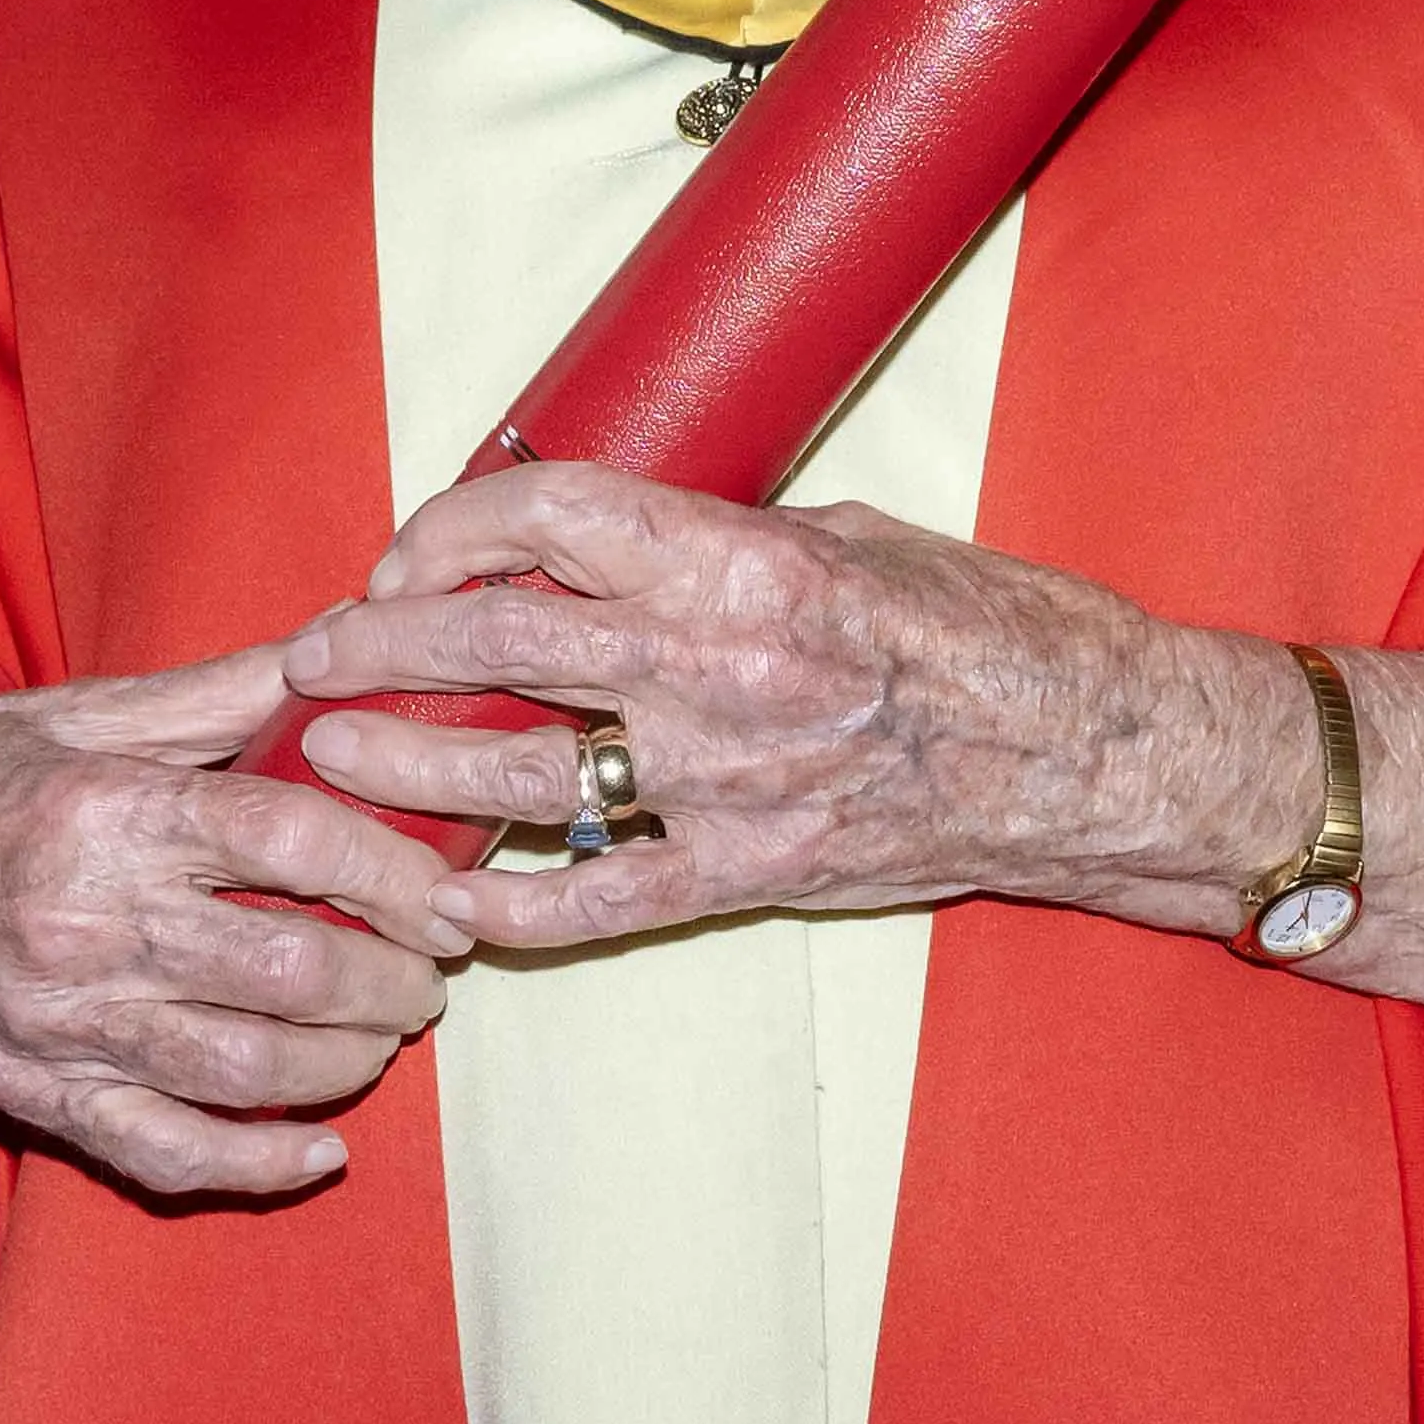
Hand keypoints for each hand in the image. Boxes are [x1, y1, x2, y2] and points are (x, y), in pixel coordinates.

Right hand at [0, 647, 484, 1202]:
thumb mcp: (85, 713)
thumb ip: (226, 694)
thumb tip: (350, 645)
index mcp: (104, 811)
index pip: (292, 837)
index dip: (393, 868)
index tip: (442, 889)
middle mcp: (83, 922)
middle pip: (290, 966)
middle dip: (394, 976)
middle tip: (430, 967)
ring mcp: (57, 1021)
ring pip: (246, 1071)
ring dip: (348, 1062)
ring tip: (384, 1033)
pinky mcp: (32, 1092)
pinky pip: (165, 1154)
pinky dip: (258, 1166)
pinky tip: (320, 1149)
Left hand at [285, 467, 1423, 1054]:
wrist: (1108, 755)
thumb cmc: (996, 628)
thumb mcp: (855, 534)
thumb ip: (726, 540)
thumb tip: (610, 529)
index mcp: (744, 562)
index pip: (544, 520)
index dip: (449, 526)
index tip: (408, 544)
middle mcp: (720, 671)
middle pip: (492, 644)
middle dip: (380, 644)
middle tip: (315, 651)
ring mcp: (728, 784)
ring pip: (517, 774)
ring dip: (406, 765)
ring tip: (334, 755)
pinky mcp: (750, 875)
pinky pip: (596, 899)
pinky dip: (509, 904)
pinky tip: (451, 898)